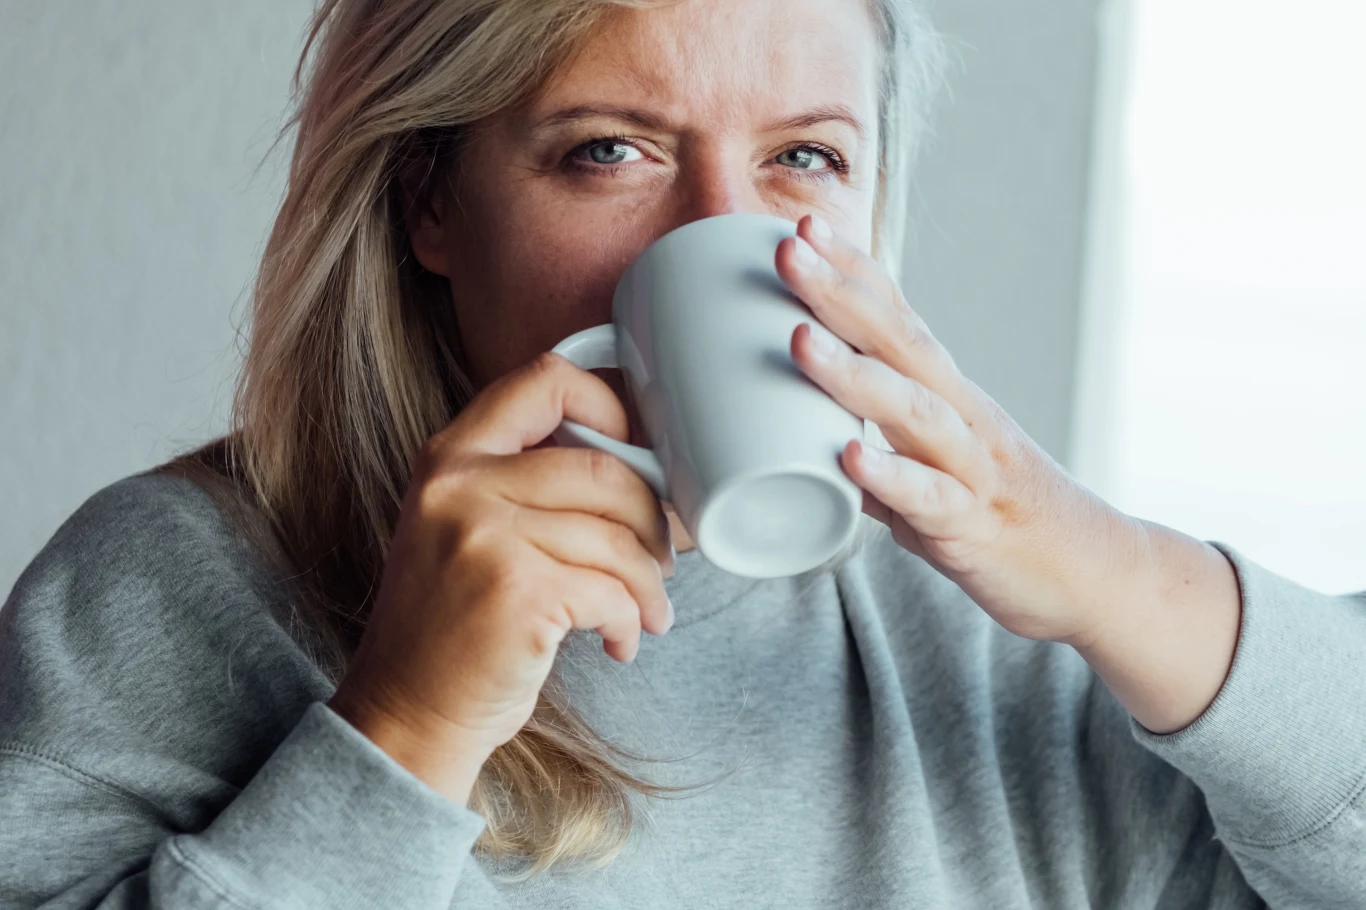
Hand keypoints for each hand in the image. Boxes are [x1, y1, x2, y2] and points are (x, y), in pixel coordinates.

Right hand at [329, 352, 675, 801]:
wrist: (406, 715)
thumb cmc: (451, 626)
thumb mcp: (463, 527)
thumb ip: (524, 481)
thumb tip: (642, 465)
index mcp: (450, 457)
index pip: (544, 380)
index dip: (608, 406)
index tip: (636, 453)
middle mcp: (461, 486)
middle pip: (602, 467)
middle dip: (651, 516)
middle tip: (661, 554)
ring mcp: (486, 539)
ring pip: (616, 537)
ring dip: (649, 582)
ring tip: (648, 610)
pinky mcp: (518, 595)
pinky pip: (612, 592)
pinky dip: (631, 620)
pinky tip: (620, 641)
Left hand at [776, 214, 1144, 647]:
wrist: (1095, 572)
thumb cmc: (1003, 517)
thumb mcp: (933, 478)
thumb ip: (878, 464)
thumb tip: (820, 455)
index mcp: (948, 398)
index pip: (899, 317)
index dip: (854, 271)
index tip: (803, 224)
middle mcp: (962, 417)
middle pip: (899, 342)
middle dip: (841, 293)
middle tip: (789, 247)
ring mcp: (971, 467)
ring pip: (913, 409)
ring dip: (854, 372)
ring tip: (800, 340)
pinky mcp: (975, 524)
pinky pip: (931, 498)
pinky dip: (890, 477)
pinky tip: (850, 457)